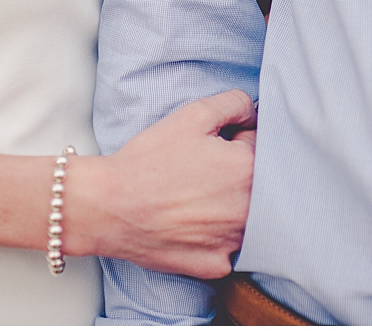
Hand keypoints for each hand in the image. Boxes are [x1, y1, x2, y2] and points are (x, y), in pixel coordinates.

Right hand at [68, 88, 254, 277]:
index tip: (215, 145)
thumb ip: (235, 104)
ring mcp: (234, 242)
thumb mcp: (194, 114)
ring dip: (230, 204)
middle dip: (238, 172)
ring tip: (196, 196)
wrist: (111, 207)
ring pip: (246, 217)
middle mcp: (249, 211)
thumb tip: (253, 114)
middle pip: (258, 183)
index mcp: (248, 169)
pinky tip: (192, 222)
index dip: (236, 139)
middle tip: (204, 171)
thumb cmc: (150, 160)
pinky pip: (228, 246)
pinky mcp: (216, 266)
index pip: (260, 145)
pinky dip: (216, 234)